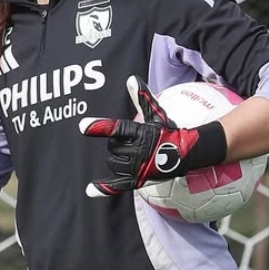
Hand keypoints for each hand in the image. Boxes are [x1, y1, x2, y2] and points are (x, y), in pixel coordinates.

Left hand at [79, 76, 226, 197]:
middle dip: (116, 145)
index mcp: (140, 133)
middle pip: (111, 148)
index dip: (99, 127)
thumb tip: (131, 79)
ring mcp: (138, 167)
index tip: (82, 126)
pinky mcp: (138, 180)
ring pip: (112, 163)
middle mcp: (138, 151)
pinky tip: (89, 190)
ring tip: (130, 154)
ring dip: (116, 159)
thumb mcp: (155, 113)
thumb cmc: (167, 131)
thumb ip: (141, 97)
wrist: (186, 153)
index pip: (116, 129)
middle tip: (131, 143)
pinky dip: (104, 188)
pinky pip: (118, 185)